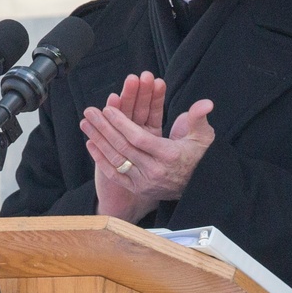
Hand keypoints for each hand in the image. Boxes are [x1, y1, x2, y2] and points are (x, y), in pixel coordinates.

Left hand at [80, 73, 214, 220]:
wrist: (200, 186)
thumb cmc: (200, 156)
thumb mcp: (204, 136)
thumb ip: (199, 117)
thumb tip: (205, 103)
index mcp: (170, 156)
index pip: (139, 139)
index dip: (122, 123)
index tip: (108, 109)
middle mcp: (155, 171)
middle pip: (123, 147)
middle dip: (104, 127)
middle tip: (90, 111)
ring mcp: (144, 182)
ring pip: (116, 160)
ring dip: (98, 140)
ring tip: (85, 123)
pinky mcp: (138, 189)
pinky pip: (115, 174)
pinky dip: (101, 159)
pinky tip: (91, 144)